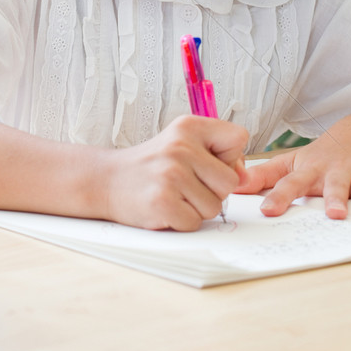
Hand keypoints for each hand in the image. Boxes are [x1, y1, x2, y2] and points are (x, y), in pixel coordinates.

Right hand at [104, 116, 247, 230]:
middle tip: (186, 185)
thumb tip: (244, 177)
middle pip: (230, 181)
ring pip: (214, 206)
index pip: (239, 138)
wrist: (107, 179)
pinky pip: (194, 222)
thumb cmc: (151, 165)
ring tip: (173, 194)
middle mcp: (181, 147)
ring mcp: (171, 174)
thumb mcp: (182, 143)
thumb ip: (216, 154)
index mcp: (189, 127)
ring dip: (196, 208)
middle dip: (213, 190)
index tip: (205, 162)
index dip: (229, 157)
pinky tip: (165, 207)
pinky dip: (181, 221)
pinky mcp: (162, 201)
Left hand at [235, 114, 350, 219]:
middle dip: (334, 199)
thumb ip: (265, 177)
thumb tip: (233, 186)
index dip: (279, 198)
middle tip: (334, 214)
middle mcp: (338, 170)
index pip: (291, 185)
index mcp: (312, 171)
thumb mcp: (293, 163)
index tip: (268, 212)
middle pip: (334, 186)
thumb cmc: (322, 155)